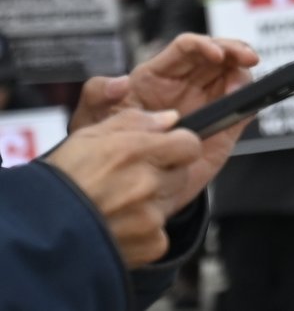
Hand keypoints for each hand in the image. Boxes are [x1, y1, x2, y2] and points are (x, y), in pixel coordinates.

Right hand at [44, 109, 202, 266]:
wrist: (36, 232)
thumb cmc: (58, 183)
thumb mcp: (88, 137)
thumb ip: (134, 121)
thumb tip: (170, 118)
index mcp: (134, 151)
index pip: (190, 144)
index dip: (178, 146)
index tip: (165, 150)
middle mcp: (147, 182)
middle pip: (181, 174)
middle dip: (163, 175)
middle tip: (131, 182)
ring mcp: (150, 215)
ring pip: (170, 203)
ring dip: (152, 203)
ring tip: (118, 206)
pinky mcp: (149, 243)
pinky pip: (160, 234)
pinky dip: (144, 233)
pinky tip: (118, 228)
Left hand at [73, 34, 258, 207]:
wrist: (125, 187)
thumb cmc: (106, 149)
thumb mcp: (90, 118)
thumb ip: (97, 93)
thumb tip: (120, 82)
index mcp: (158, 75)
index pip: (186, 48)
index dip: (204, 45)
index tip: (216, 54)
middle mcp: (186, 85)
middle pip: (218, 54)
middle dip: (235, 50)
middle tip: (248, 57)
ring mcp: (205, 103)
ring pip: (234, 75)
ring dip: (242, 73)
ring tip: (238, 88)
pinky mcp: (221, 127)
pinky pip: (242, 106)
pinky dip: (250, 99)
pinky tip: (245, 102)